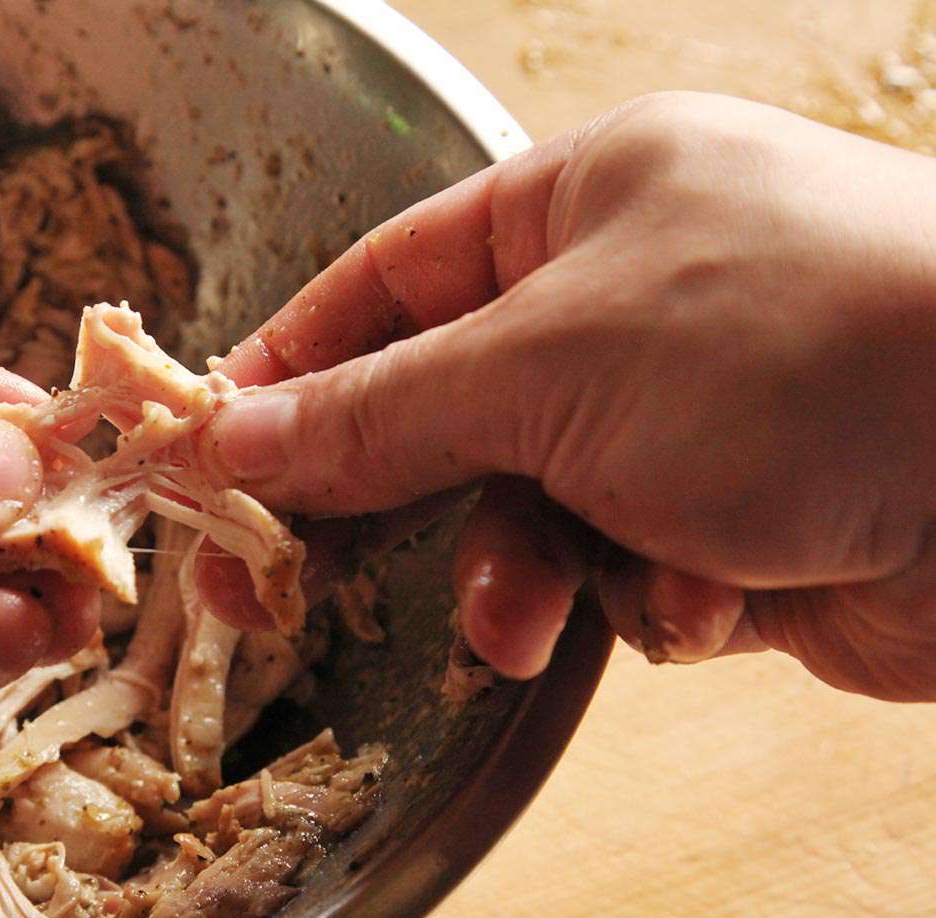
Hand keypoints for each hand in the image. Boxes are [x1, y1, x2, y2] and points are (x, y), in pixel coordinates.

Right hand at [197, 92, 935, 701]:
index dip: (284, 376)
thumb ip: (381, 412)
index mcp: (575, 209)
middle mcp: (617, 308)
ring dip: (519, 576)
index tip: (204, 461)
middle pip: (430, 415)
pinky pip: (611, 580)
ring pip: (515, 519)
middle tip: (270, 594)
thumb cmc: (805, 349)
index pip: (378, 288)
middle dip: (377, 508)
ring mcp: (673, 422)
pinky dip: (638, 602)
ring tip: (538, 615)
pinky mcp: (723, 529)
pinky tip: (700, 600)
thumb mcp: (551, 365)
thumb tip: (234, 440)